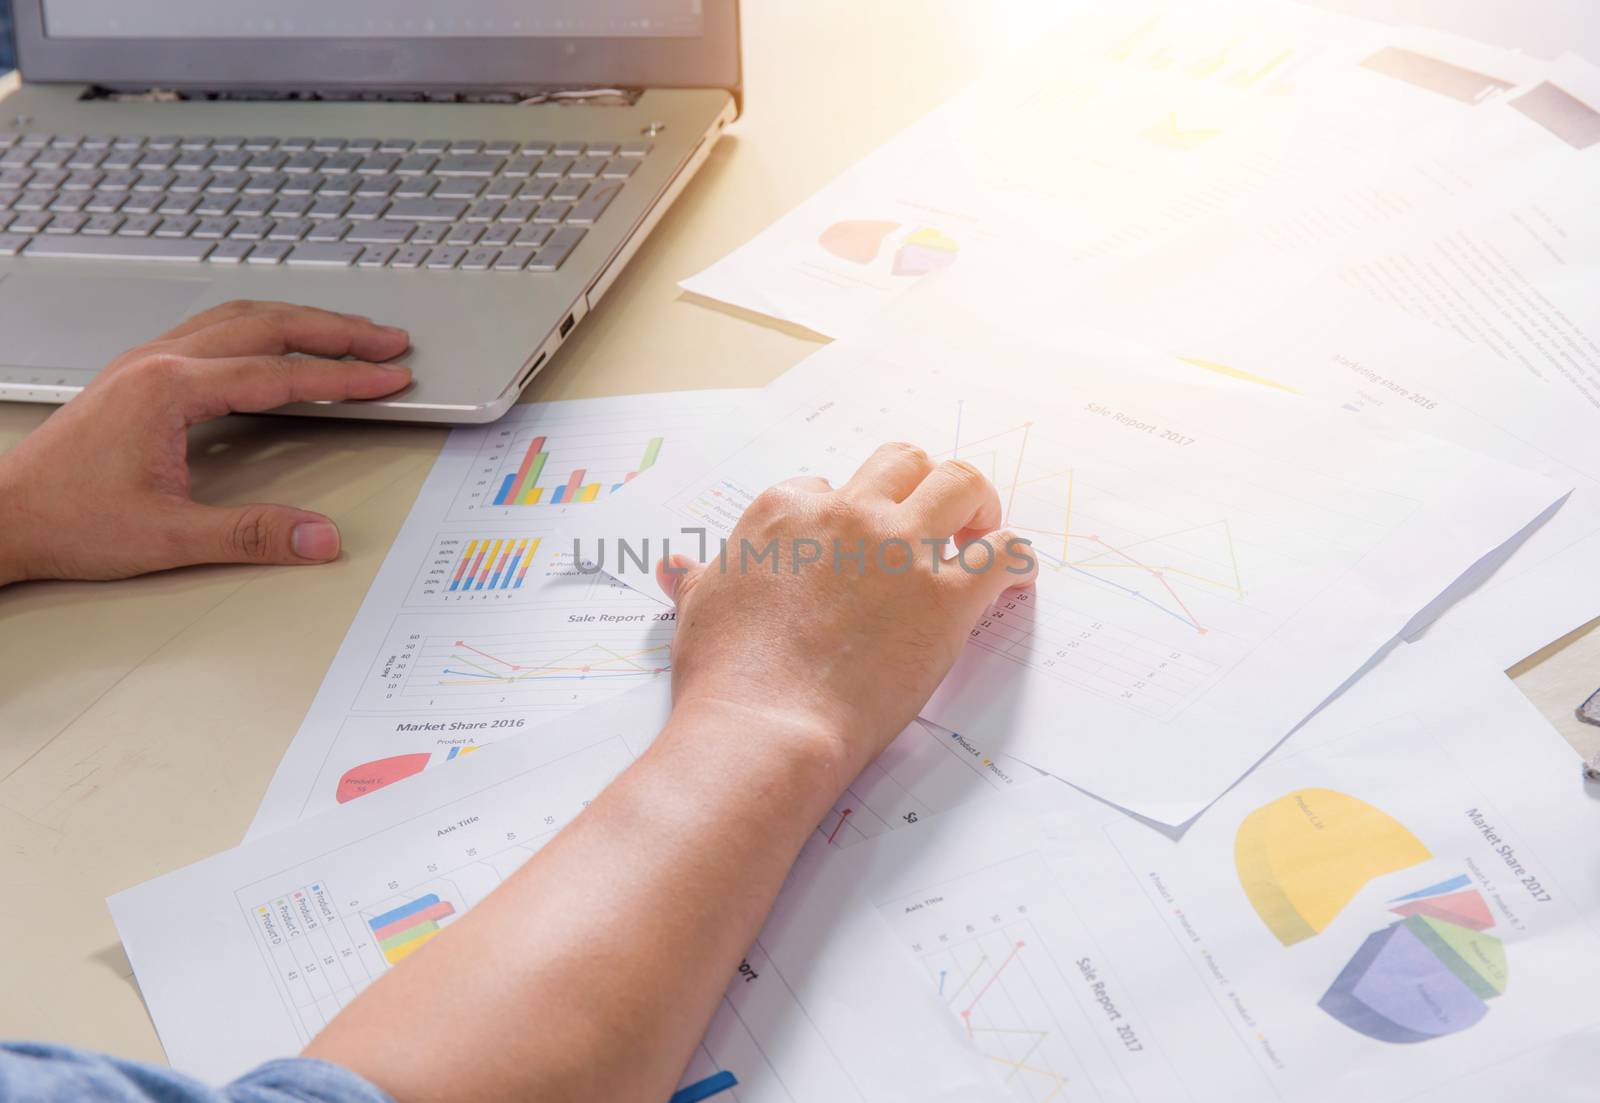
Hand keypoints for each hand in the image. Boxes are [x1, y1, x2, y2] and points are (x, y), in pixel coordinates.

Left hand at [0, 300, 411, 585]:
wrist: (4, 515)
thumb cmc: (68, 519)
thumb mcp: (169, 537)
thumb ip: (253, 535)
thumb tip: (318, 536)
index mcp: (169, 389)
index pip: (280, 374)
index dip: (344, 378)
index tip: (388, 378)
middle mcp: (158, 362)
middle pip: (267, 326)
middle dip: (337, 332)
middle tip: (388, 342)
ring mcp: (147, 362)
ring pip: (240, 318)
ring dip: (300, 321)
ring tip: (348, 333)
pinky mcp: (140, 374)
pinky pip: (215, 330)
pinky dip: (263, 329)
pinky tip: (277, 343)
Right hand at [656, 442, 1037, 780]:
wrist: (764, 726)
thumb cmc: (727, 675)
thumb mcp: (701, 610)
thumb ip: (700, 578)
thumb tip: (675, 566)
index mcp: (785, 511)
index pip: (827, 487)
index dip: (845, 517)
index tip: (852, 551)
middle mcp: (846, 514)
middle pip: (902, 462)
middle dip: (918, 484)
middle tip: (932, 520)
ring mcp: (899, 550)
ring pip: (959, 482)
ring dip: (976, 501)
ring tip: (980, 530)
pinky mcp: (945, 596)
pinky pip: (1003, 552)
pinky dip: (1017, 558)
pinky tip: (1014, 576)